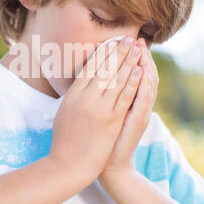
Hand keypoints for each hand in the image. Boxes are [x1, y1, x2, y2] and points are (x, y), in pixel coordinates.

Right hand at [49, 36, 143, 183]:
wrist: (70, 164)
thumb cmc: (64, 139)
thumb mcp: (64, 111)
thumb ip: (75, 94)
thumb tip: (84, 79)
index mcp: (72, 95)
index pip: (90, 67)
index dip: (102, 53)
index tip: (111, 42)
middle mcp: (86, 98)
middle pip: (105, 69)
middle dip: (118, 52)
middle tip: (128, 39)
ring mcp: (100, 109)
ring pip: (116, 79)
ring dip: (128, 62)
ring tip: (136, 49)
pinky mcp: (112, 120)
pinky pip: (124, 96)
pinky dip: (132, 82)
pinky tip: (139, 70)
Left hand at [98, 37, 158, 183]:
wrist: (111, 166)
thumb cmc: (102, 141)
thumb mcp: (104, 115)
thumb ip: (103, 97)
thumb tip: (91, 78)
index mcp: (125, 101)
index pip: (129, 73)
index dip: (127, 57)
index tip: (121, 40)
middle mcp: (135, 104)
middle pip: (140, 74)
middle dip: (136, 55)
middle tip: (134, 38)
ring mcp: (139, 112)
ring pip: (146, 83)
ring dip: (143, 64)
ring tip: (140, 47)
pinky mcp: (138, 122)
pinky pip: (143, 100)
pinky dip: (143, 85)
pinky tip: (143, 72)